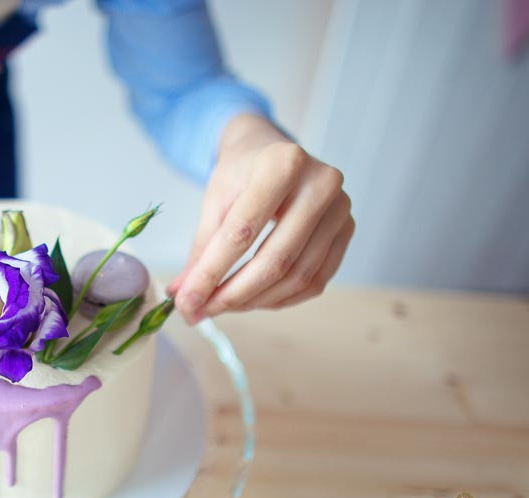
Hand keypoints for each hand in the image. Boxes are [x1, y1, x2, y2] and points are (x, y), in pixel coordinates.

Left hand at [168, 113, 353, 323]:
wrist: (270, 152)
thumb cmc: (241, 174)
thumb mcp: (214, 202)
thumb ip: (201, 250)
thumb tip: (184, 298)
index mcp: (282, 164)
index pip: (242, 233)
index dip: (211, 274)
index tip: (186, 302)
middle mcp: (321, 184)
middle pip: (275, 260)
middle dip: (234, 295)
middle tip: (203, 311)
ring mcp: (340, 209)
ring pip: (298, 276)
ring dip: (256, 301)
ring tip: (224, 305)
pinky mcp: (346, 230)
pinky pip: (316, 281)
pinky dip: (281, 299)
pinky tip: (254, 300)